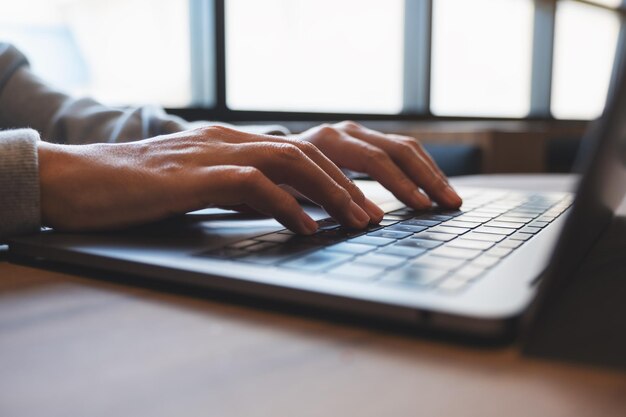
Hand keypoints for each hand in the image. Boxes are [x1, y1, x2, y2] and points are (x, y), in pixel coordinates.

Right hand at [37, 126, 383, 234]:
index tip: (362, 206)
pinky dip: (285, 205)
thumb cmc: (137, 190)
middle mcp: (229, 140)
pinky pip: (252, 184)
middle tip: (374, 217)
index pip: (298, 153)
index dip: (336, 179)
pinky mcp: (193, 175)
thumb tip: (278, 210)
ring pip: (288, 161)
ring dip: (329, 193)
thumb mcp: (198, 187)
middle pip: (305, 153)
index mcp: (232, 143)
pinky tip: (307, 228)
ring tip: (357, 221)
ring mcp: (212, 153)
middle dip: (346, 185)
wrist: (79, 178)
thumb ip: (235, 191)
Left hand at [293, 121, 461, 208]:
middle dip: (427, 179)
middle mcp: (347, 132)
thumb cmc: (278, 179)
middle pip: (398, 150)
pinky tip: (435, 187)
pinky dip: (421, 169)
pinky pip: (401, 150)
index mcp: (328, 141)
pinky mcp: (365, 141)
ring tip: (451, 198)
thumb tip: (371, 219)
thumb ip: (329, 201)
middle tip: (449, 203)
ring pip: (405, 147)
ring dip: (431, 173)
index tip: (421, 207)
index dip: (400, 185)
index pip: (374, 160)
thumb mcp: (293, 191)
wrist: (267, 157)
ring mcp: (358, 134)